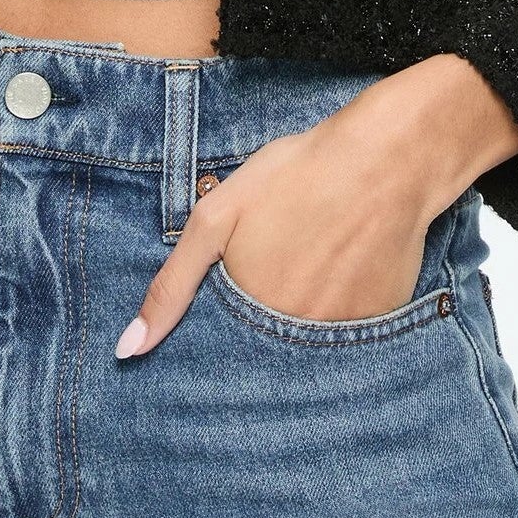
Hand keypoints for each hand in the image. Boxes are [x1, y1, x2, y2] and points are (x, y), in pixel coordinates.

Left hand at [115, 53, 517, 356]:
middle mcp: (298, 341)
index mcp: (253, 318)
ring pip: (306, 351)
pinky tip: (341, 269)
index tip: (223, 317)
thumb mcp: (217, 217)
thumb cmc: (297, 177)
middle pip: (264, 358)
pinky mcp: (382, 326)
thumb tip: (129, 349)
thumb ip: (172, 286)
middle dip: (258, 334)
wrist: (388, 158)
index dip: (216, 343)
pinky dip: (339, 315)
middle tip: (276, 274)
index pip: (222, 359)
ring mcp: (344, 338)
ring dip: (299, 325)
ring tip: (309, 269)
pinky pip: (349, 338)